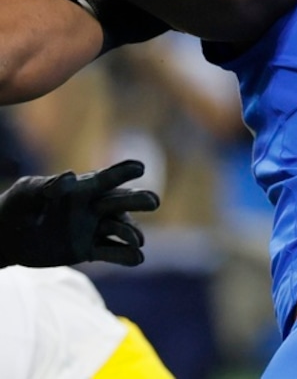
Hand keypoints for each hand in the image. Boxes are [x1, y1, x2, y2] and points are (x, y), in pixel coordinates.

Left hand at [0, 159, 159, 267]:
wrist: (6, 239)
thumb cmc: (16, 207)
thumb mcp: (27, 193)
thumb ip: (48, 186)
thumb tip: (69, 177)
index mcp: (82, 188)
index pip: (106, 179)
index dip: (122, 172)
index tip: (139, 167)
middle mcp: (94, 207)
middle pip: (122, 203)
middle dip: (139, 201)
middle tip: (153, 202)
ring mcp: (94, 229)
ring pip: (121, 229)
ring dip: (132, 233)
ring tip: (137, 241)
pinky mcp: (89, 250)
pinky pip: (113, 253)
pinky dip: (127, 256)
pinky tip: (138, 258)